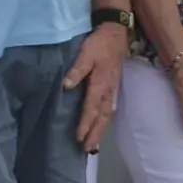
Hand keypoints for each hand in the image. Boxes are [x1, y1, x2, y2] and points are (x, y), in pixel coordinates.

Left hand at [64, 23, 126, 151]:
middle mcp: (108, 90)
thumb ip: (77, 70)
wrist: (116, 33)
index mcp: (100, 83)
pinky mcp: (113, 87)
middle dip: (95, 133)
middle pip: (102, 116)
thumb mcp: (86, 53)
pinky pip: (109, 108)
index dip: (85, 123)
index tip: (79, 137)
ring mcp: (112, 89)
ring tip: (94, 144)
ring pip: (107, 114)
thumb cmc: (99, 44)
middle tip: (88, 149)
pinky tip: (101, 126)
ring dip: (101, 130)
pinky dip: (105, 121)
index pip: (91, 107)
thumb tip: (66, 86)